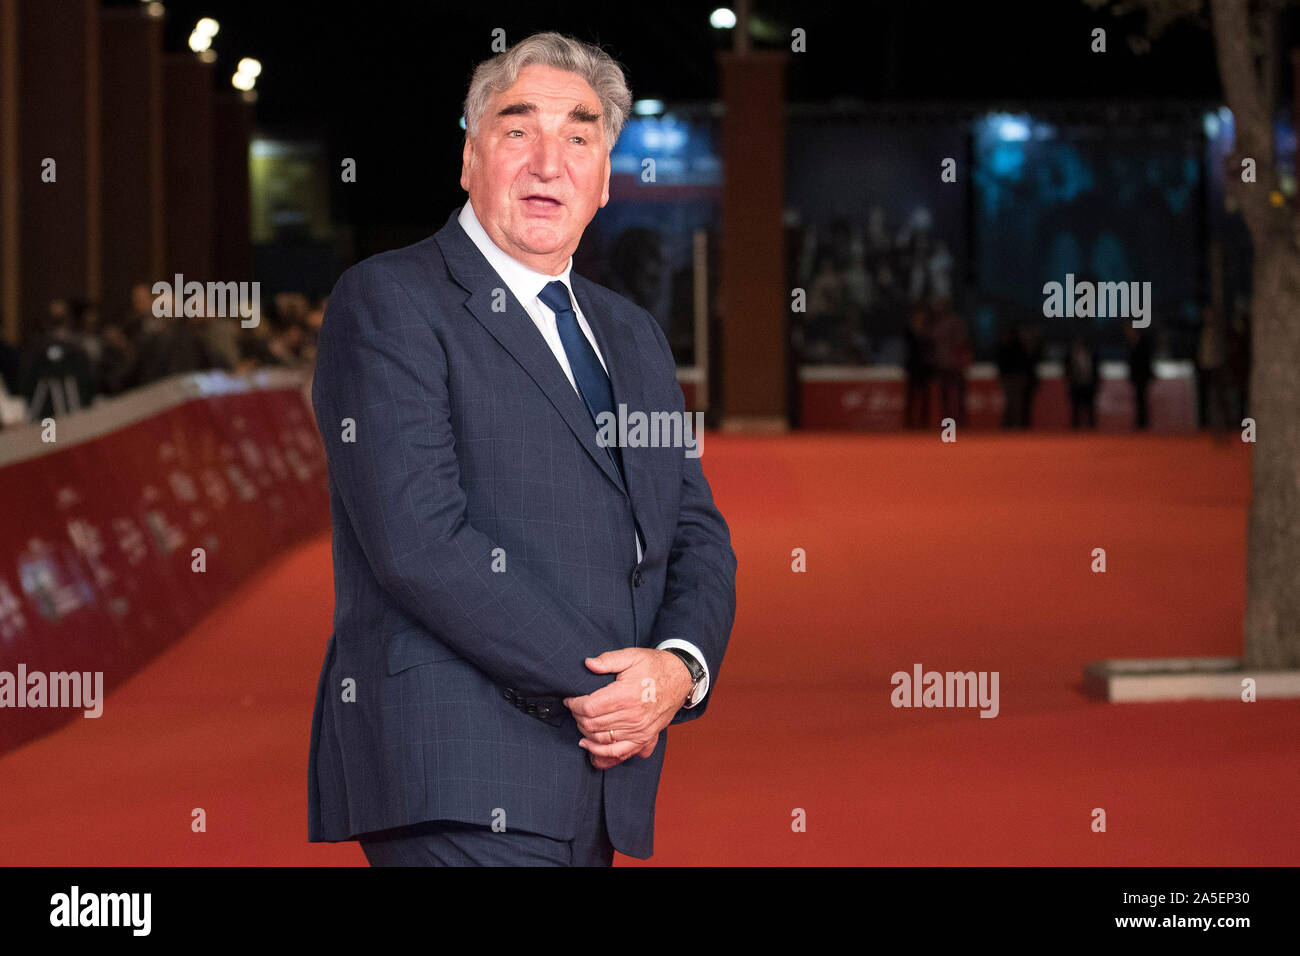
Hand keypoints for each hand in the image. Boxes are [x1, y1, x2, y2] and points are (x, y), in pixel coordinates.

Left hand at [563, 648, 691, 769]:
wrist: (680, 678)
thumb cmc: (654, 666)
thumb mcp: (632, 656)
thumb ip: (608, 660)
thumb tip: (587, 664)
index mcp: (627, 696)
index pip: (589, 708)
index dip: (575, 705)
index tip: (570, 699)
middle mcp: (633, 717)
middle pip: (592, 725)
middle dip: (577, 718)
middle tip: (575, 709)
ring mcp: (639, 731)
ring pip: (601, 741)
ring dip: (586, 734)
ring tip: (580, 724)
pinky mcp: (645, 739)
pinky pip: (619, 754)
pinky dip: (602, 756)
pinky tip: (590, 749)